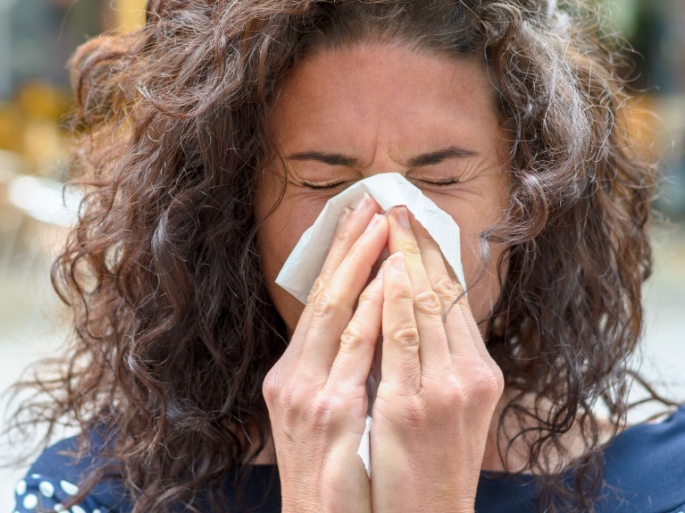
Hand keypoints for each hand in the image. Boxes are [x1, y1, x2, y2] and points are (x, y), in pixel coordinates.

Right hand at [263, 193, 387, 512]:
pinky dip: (374, 306)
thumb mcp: (328, 422)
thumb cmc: (334, 482)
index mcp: (292, 377)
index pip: (319, 303)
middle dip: (348, 246)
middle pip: (322, 296)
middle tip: (371, 202)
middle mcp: (293, 378)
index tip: (360, 219)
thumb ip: (340, 376)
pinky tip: (392, 278)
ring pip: (336, 311)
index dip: (339, 258)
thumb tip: (370, 332)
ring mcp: (309, 393)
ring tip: (384, 225)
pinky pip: (356, 347)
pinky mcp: (331, 411)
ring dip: (362, 262)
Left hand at [369, 206, 503, 512]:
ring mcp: (444, 391)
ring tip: (388, 219)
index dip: (434, 256)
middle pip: (443, 294)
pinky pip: (402, 339)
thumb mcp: (444, 411)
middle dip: (419, 244)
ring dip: (404, 258)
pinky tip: (384, 270)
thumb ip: (432, 363)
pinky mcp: (414, 407)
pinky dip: (394, 300)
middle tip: (399, 202)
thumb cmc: (427, 469)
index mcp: (478, 374)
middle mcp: (469, 376)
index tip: (416, 221)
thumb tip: (407, 313)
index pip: (455, 300)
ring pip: (426, 307)